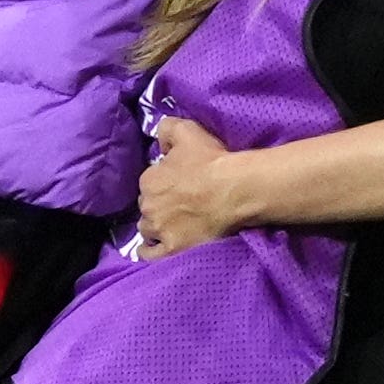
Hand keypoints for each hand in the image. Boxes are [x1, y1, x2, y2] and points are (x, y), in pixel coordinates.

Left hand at [134, 118, 244, 254]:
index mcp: (149, 180)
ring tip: (173, 226)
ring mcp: (159, 230)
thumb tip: (159, 142)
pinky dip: (151, 251)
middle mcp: (148, 206)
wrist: (236, 190)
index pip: (149, 183)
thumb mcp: (186, 131)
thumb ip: (165, 129)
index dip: (164, 184)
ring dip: (156, 227)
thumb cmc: (212, 160)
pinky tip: (158, 248)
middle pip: (148, 207)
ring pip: (148, 230)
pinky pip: (150, 254)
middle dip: (159, 206)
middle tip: (180, 205)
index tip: (179, 185)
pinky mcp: (172, 249)